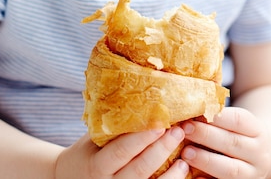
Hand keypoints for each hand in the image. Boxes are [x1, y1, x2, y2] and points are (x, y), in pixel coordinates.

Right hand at [55, 126, 189, 178]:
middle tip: (178, 132)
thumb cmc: (86, 155)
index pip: (121, 151)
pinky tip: (180, 176)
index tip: (161, 123)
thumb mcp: (93, 140)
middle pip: (139, 170)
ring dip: (170, 176)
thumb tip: (142, 99)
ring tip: (184, 160)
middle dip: (161, 150)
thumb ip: (112, 127)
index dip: (142, 138)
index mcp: (96, 166)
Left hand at [181, 107, 270, 177]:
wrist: (261, 157)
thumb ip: (219, 117)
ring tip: (185, 153)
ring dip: (205, 160)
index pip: (239, 120)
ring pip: (230, 169)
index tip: (196, 111)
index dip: (217, 116)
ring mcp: (252, 173)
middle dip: (206, 135)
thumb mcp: (238, 122)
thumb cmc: (241, 134)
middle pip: (233, 143)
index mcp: (257, 130)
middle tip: (186, 129)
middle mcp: (259, 153)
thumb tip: (191, 109)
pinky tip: (193, 175)